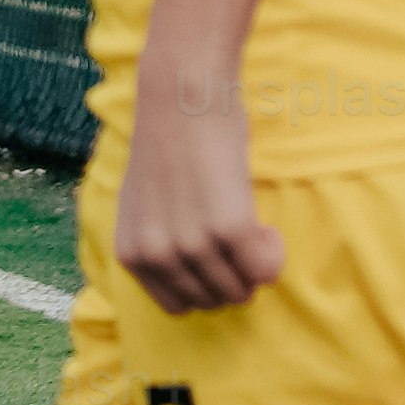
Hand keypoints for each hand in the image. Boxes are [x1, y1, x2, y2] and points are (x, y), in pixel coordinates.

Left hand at [110, 75, 285, 311]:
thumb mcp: (142, 207)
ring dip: (256, 264)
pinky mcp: (230, 228)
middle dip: (234, 276)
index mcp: (131, 254)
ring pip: (241, 290)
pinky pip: (266, 270)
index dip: (206, 286)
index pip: (178, 306)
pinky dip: (273, 254)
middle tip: (240, 238)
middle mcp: (156, 255)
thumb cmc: (167, 147)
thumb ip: (157, 245)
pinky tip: (266, 225)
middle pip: (213, 301)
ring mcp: (192, 245)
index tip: (217, 257)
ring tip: (252, 226)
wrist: (181, 99)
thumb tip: (192, 283)